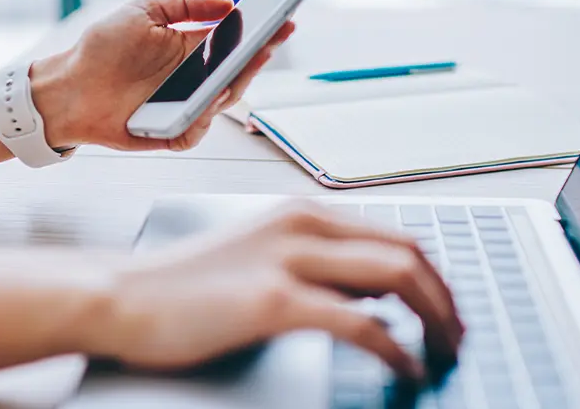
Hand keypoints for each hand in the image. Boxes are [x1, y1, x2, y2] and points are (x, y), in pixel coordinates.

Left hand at [30, 0, 294, 150]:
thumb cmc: (102, 49)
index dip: (261, 32)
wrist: (69, 87)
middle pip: (237, 72)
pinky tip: (206, 101)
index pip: (236, 41)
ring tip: (241, 66)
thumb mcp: (143, 11)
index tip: (282, 20)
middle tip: (269, 43)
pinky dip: (203, 117)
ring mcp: (185, 106)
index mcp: (192, 48)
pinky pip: (196, 129)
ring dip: (233, 85)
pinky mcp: (171, 131)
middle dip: (257, 57)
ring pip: (223, 101)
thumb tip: (227, 3)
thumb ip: (186, 3)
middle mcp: (193, 78)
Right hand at [81, 202, 463, 378]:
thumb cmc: (181, 286)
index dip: (433, 274)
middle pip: (408, 251)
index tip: (447, 308)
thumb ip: (314, 266)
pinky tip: (405, 366)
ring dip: (435, 317)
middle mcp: (303, 226)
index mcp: (301, 214)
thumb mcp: (258, 257)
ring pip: (398, 277)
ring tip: (445, 350)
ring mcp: (290, 260)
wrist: (121, 296)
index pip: (394, 235)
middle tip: (458, 334)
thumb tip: (371, 294)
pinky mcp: (275, 300)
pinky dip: (396, 347)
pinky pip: (361, 323)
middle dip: (446, 295)